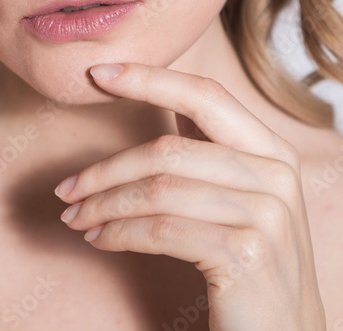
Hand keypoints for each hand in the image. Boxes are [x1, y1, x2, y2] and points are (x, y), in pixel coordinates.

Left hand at [53, 63, 325, 330]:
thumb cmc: (251, 267)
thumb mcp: (242, 199)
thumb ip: (212, 154)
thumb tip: (157, 99)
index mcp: (274, 151)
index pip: (205, 95)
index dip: (149, 79)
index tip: (98, 74)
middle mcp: (277, 175)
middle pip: (169, 148)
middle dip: (106, 168)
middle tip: (65, 189)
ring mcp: (267, 214)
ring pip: (158, 189)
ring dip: (104, 205)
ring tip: (76, 218)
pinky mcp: (247, 253)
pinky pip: (161, 230)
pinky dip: (119, 233)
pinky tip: (100, 240)